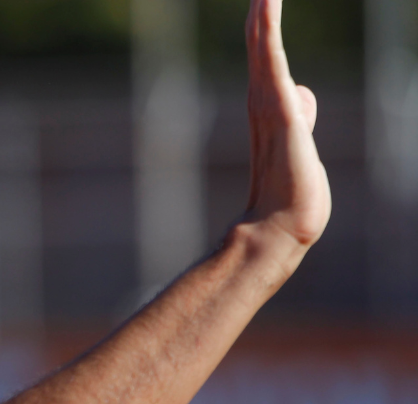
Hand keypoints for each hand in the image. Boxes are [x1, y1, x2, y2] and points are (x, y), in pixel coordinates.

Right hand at [239, 0, 331, 264]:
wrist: (282, 224)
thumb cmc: (292, 192)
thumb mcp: (303, 141)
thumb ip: (300, 113)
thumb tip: (301, 95)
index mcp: (268, 106)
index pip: (265, 55)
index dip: (264, 24)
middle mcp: (262, 99)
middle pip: (258, 42)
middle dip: (260, 10)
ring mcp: (268, 103)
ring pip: (262, 44)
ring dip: (262, 12)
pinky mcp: (281, 108)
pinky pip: (271, 59)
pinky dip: (267, 30)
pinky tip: (266, 3)